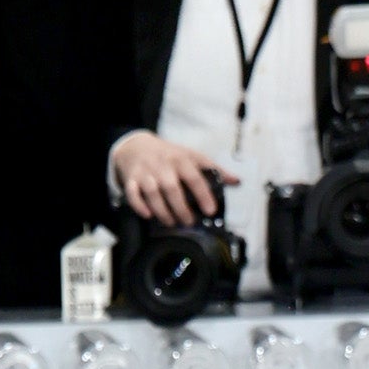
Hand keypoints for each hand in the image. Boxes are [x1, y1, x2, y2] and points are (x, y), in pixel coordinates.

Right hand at [112, 129, 233, 225]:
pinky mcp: (131, 180)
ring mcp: (146, 173)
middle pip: (172, 188)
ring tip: (172, 223)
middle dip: (181, 208)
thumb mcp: (191, 156)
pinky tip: (148, 215)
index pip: (194, 177)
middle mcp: (163, 165)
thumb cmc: (169, 154)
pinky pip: (133, 194)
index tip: (211, 210)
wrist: (136, 145)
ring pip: (152, 193)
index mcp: (181, 159)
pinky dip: (139, 206)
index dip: (203, 194)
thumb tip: (237, 181)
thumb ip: (213, 170)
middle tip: (189, 222)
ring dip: (162, 211)